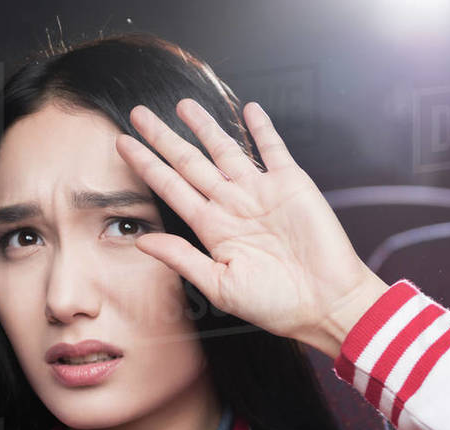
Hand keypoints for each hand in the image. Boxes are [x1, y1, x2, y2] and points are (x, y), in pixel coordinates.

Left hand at [114, 98, 387, 356]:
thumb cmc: (275, 304)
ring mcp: (261, 192)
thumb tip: (143, 241)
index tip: (123, 145)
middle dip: (164, 138)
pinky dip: (262, 129)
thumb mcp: (219, 286)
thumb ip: (181, 259)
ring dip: (205, 127)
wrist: (326, 303)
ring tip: (183, 105)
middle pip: (190, 163)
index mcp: (212, 229)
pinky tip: (248, 110)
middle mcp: (232, 206)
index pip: (171, 188)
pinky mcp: (292, 184)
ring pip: (225, 150)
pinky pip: (273, 149)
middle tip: (139, 113)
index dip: (147, 166)